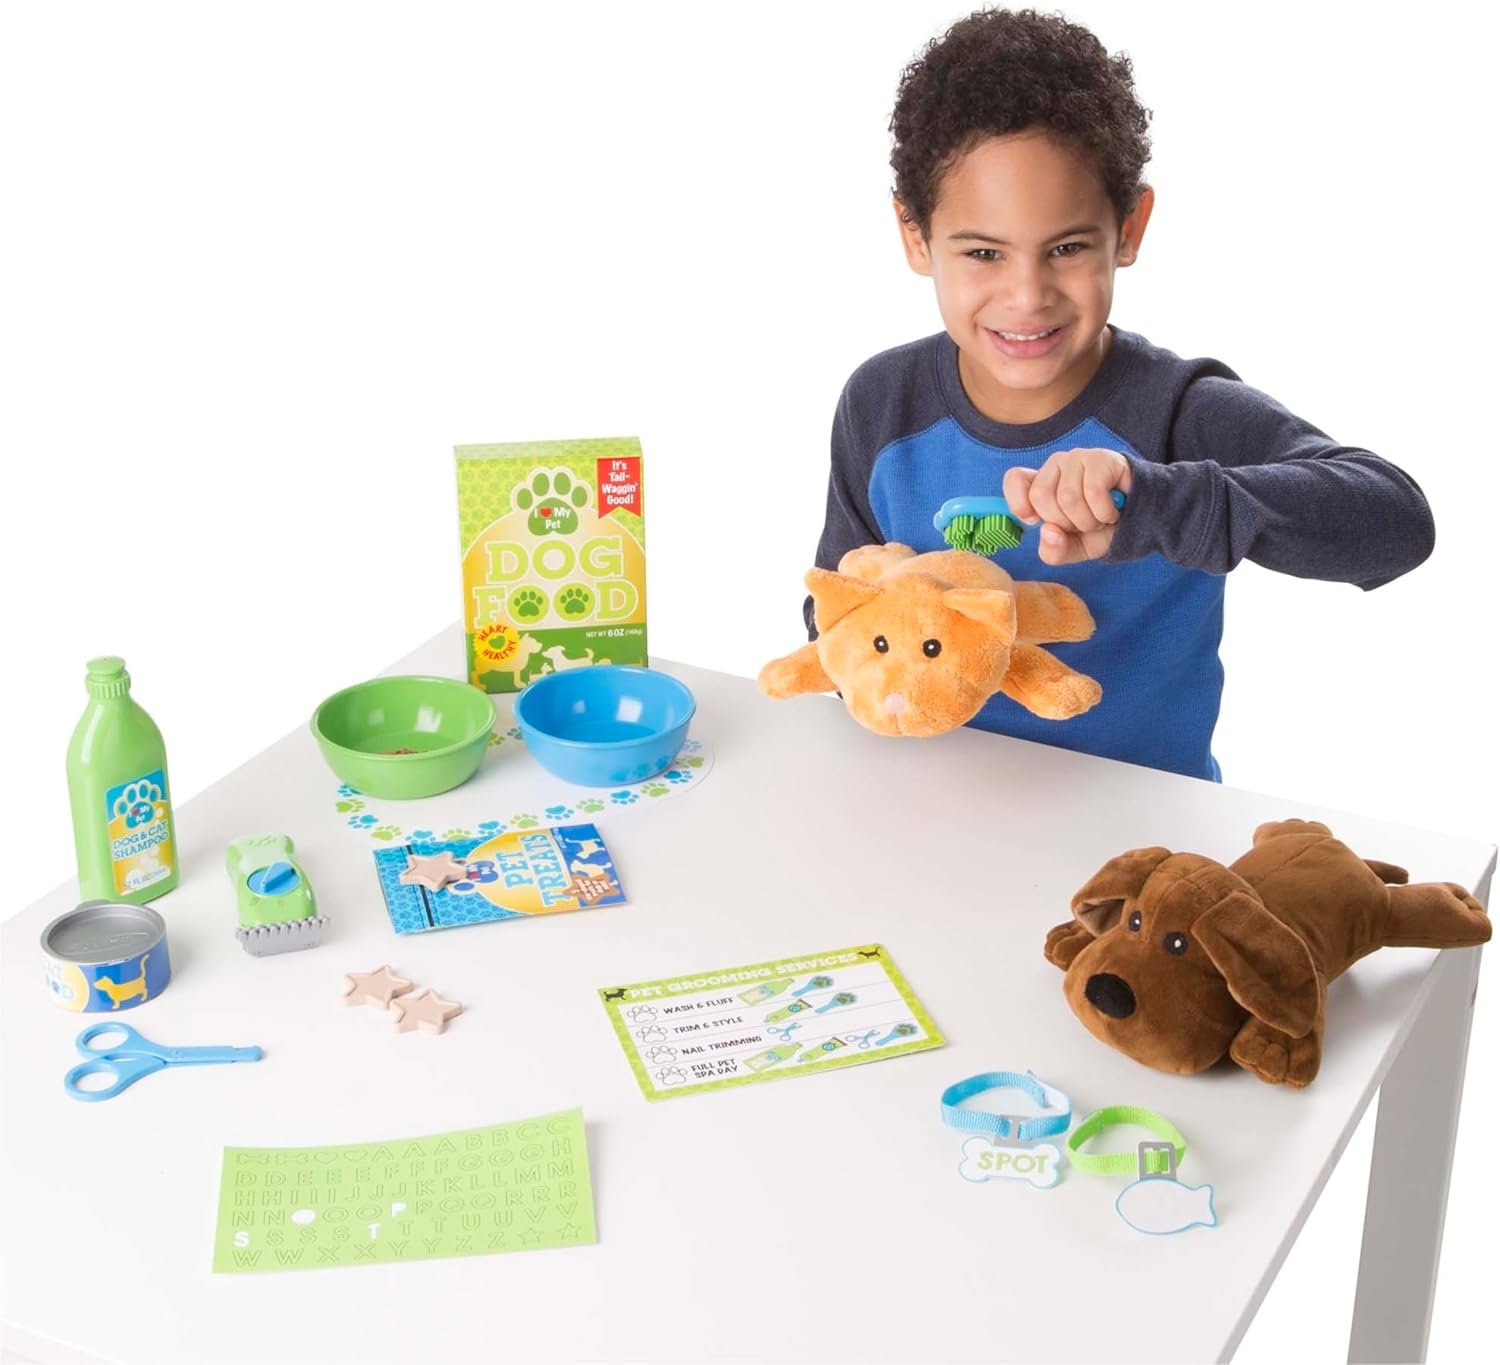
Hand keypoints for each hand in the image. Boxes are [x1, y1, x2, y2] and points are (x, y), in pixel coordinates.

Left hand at [1003, 448, 1131, 564]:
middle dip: (1064, 522)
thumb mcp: (1073, 549)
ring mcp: (1077, 458)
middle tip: (1082, 523)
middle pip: (1040, 497)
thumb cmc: (1101, 530)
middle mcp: (1055, 466)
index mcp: (1041, 483)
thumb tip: (1048, 532)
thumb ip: (1054, 550)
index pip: (1015, 479)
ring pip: (1067, 497)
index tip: (1035, 521)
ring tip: (1100, 517)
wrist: (1141, 520)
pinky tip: (1113, 510)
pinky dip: (1104, 512)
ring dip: (1088, 520)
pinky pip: (1093, 492)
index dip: (1019, 502)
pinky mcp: (1100, 458)